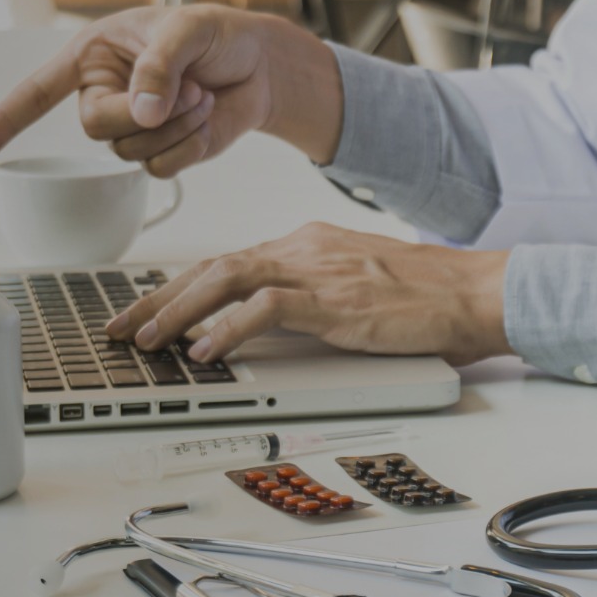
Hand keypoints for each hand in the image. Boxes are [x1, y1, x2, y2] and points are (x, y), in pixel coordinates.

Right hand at [0, 5, 342, 173]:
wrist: (260, 65)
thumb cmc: (217, 35)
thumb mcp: (186, 32)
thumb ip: (158, 67)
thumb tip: (141, 113)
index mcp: (94, 58)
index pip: (37, 91)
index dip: (3, 120)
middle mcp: (106, 96)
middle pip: (97, 129)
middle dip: (144, 113)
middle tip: (187, 88)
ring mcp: (134, 129)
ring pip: (133, 152)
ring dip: (177, 126)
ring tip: (203, 94)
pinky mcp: (164, 153)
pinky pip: (162, 169)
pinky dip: (190, 146)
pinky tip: (207, 117)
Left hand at [107, 223, 512, 365]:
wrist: (475, 292)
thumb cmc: (429, 298)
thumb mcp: (358, 289)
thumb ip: (313, 298)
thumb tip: (271, 325)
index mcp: (309, 244)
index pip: (228, 262)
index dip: (180, 289)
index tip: (148, 312)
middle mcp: (304, 249)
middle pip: (212, 267)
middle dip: (159, 299)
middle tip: (122, 329)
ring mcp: (318, 271)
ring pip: (226, 280)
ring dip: (179, 312)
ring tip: (148, 342)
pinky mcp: (334, 299)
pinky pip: (264, 308)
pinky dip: (227, 328)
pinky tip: (205, 351)